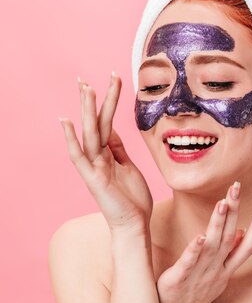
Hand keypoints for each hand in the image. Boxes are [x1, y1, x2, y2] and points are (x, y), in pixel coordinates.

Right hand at [59, 72, 152, 238]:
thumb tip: (114, 131)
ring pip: (89, 133)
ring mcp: (94, 167)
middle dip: (92, 100)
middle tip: (85, 78)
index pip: (107, 122)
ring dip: (87, 111)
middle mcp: (98, 157)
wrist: (135, 224)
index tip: (111, 80)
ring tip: (85, 88)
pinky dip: (72, 139)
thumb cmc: (132, 198)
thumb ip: (118, 149)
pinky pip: (79, 156)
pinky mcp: (93, 178)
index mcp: (108, 153)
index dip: (108, 101)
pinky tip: (66, 122)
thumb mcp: (128, 166)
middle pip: (95, 123)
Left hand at [156, 182, 251, 302]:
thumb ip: (230, 253)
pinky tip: (199, 236)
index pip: (247, 246)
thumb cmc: (196, 292)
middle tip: (236, 187)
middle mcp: (216, 269)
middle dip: (234, 211)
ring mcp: (199, 274)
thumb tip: (242, 231)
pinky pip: (189, 262)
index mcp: (226, 267)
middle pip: (230, 237)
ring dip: (218, 224)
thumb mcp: (219, 274)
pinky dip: (195, 250)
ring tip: (222, 203)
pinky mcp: (179, 279)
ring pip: (213, 246)